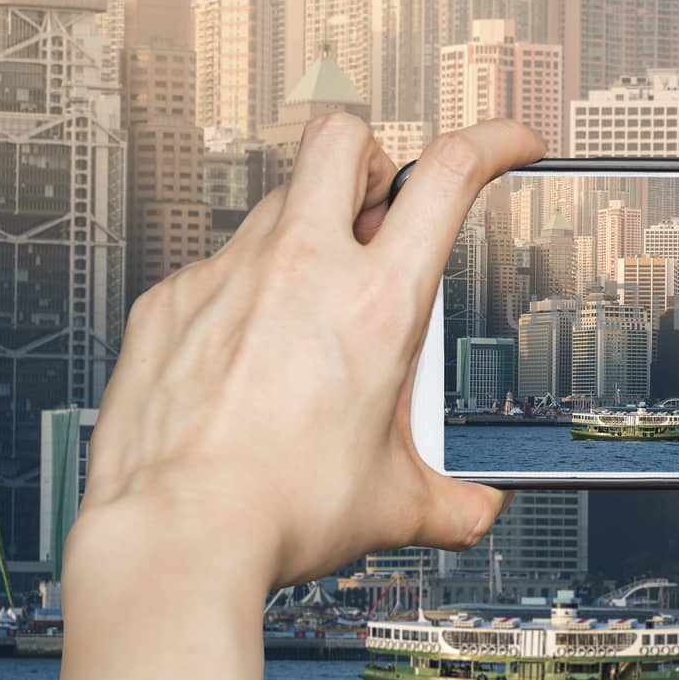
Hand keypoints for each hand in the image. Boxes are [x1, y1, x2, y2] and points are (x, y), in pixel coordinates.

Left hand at [71, 113, 544, 590]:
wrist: (175, 539)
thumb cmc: (278, 512)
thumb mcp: (395, 504)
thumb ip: (454, 501)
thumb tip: (477, 510)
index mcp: (377, 304)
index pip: (447, 174)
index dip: (491, 140)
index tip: (509, 144)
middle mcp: (301, 270)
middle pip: (343, 140)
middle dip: (374, 157)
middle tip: (382, 208)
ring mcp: (227, 277)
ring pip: (276, 201)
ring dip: (309, 230)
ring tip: (313, 306)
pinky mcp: (169, 303)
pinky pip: (217, 266)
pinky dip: (244, 292)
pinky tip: (247, 354)